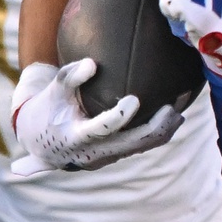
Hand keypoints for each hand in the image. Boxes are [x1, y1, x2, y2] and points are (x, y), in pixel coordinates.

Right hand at [9, 60, 182, 174]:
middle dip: (155, 126)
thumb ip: (69, 76)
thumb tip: (92, 63)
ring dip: (163, 130)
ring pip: (141, 147)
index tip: (135, 98)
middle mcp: (94, 152)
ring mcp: (107, 157)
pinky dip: (159, 133)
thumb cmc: (48, 109)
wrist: (41, 143)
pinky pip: (141, 146)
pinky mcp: (115, 156)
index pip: (102, 129)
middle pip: (132, 143)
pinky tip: (173, 117)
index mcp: (76, 137)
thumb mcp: (53, 91)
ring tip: (180, 109)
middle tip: (172, 106)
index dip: (119, 116)